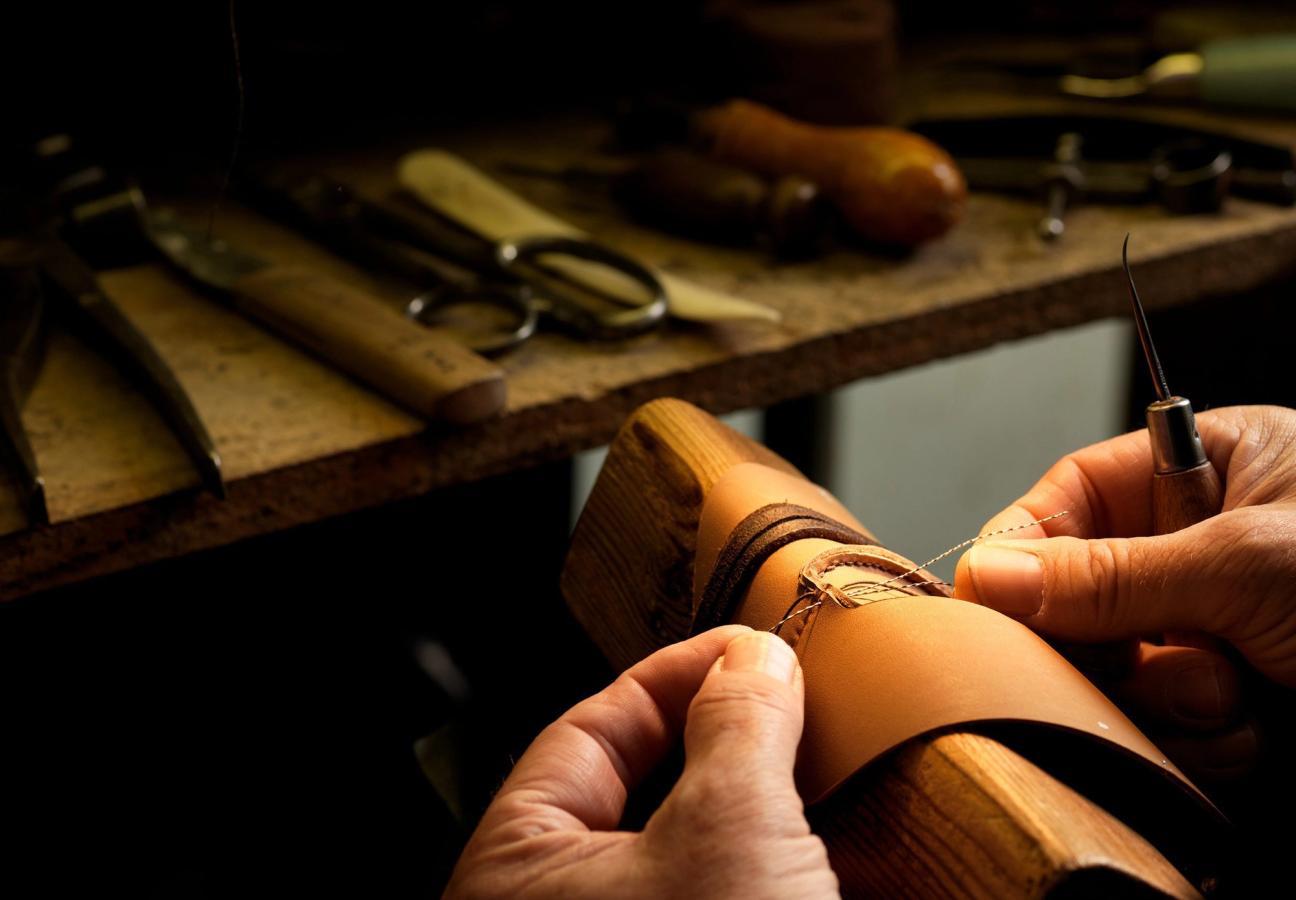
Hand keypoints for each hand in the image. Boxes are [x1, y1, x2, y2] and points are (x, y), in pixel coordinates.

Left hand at [444, 626, 838, 898]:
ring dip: (749, 809)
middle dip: (718, 739)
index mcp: (516, 872)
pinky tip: (821, 848)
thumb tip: (753, 659)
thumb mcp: (727, 830)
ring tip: (811, 769)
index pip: (589, 731)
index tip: (746, 649)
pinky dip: (761, 867)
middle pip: (638, 787)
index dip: (674, 677)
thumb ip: (736, 724)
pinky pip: (717, 894)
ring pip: (683, 848)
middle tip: (784, 702)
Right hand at [954, 405, 1295, 780]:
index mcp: (1210, 470)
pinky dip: (1203, 736)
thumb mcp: (1247, 563)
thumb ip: (1110, 573)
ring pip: (1122, 667)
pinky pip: (1169, 720)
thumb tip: (991, 573)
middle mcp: (1205, 544)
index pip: (1073, 496)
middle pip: (1083, 591)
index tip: (989, 594)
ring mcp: (1220, 624)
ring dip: (1167, 695)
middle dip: (1111, 639)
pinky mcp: (1238, 692)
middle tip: (1142, 657)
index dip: (1024, 543)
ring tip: (1234, 688)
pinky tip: (1257, 723)